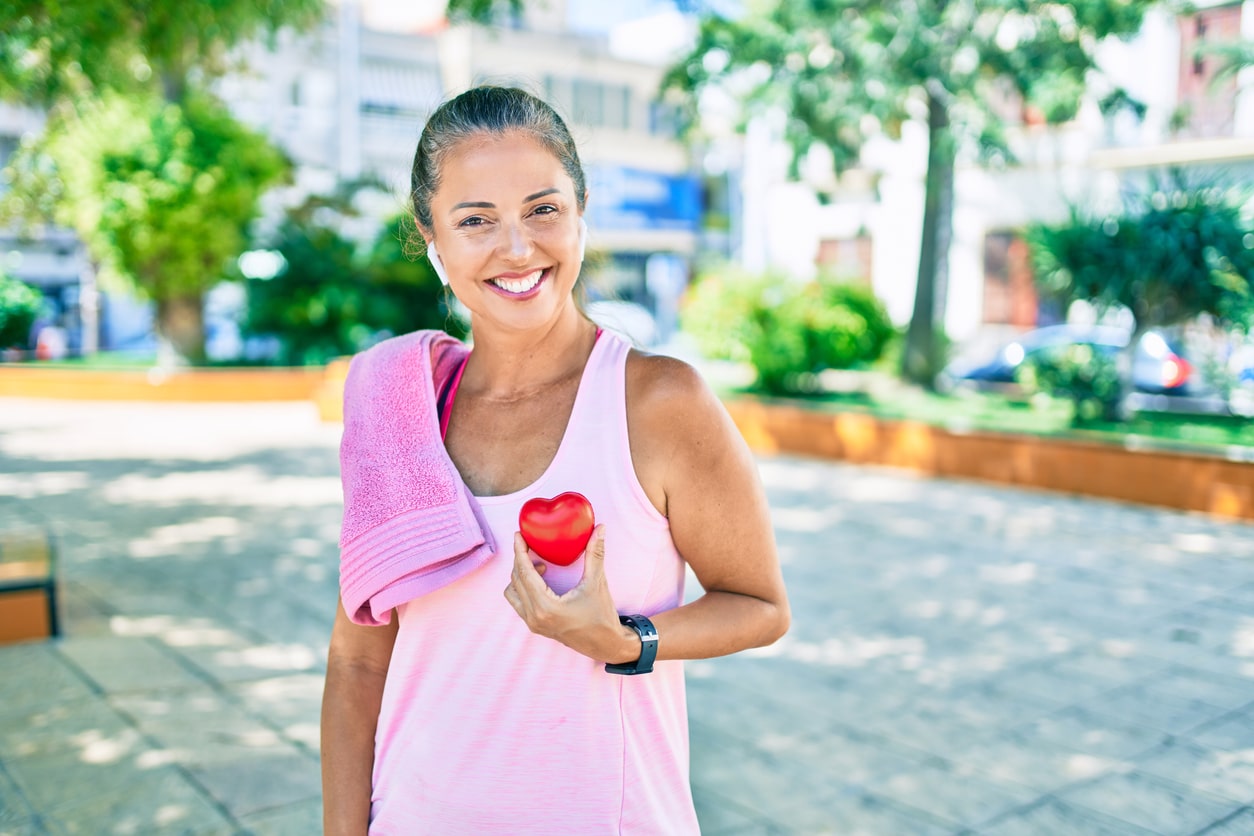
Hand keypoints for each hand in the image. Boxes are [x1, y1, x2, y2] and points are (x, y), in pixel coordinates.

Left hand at [502, 525, 637, 663]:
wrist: (605, 645)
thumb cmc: (602, 616)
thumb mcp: (597, 583)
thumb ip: (596, 554)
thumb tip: (600, 528)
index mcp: (546, 607)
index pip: (524, 573)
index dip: (519, 552)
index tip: (518, 535)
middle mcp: (535, 617)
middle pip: (516, 580)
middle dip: (520, 559)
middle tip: (528, 543)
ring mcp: (533, 624)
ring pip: (513, 593)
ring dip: (521, 575)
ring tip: (540, 565)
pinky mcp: (535, 626)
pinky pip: (519, 602)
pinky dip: (524, 587)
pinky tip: (542, 580)